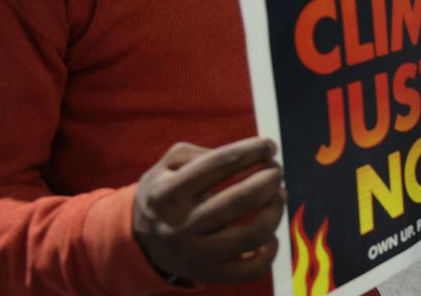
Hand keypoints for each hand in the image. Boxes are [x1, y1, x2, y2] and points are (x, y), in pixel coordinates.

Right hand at [133, 138, 284, 283]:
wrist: (142, 242)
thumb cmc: (165, 195)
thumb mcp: (166, 166)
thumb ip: (200, 153)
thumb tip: (250, 154)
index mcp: (167, 193)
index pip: (219, 164)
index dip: (251, 151)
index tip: (269, 146)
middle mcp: (180, 225)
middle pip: (241, 199)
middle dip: (270, 179)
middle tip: (276, 171)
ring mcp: (196, 254)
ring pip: (253, 234)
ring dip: (276, 210)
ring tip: (278, 196)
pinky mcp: (210, 275)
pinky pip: (252, 269)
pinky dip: (271, 250)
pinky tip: (270, 234)